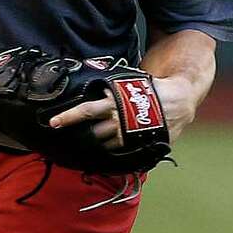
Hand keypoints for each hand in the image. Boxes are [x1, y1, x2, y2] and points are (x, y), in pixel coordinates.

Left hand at [48, 74, 195, 151]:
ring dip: (95, 146)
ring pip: (105, 145)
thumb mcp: (127, 82)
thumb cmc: (150, 88)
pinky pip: (120, 153)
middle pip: (93, 132)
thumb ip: (109, 87)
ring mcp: (130, 134)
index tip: (53, 123)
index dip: (69, 117)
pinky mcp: (140, 144)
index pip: (86, 110)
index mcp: (114, 102)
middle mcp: (120, 119)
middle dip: (81, 136)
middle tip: (70, 139)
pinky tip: (106, 153)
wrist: (179, 99)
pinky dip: (111, 153)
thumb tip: (88, 80)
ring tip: (88, 145)